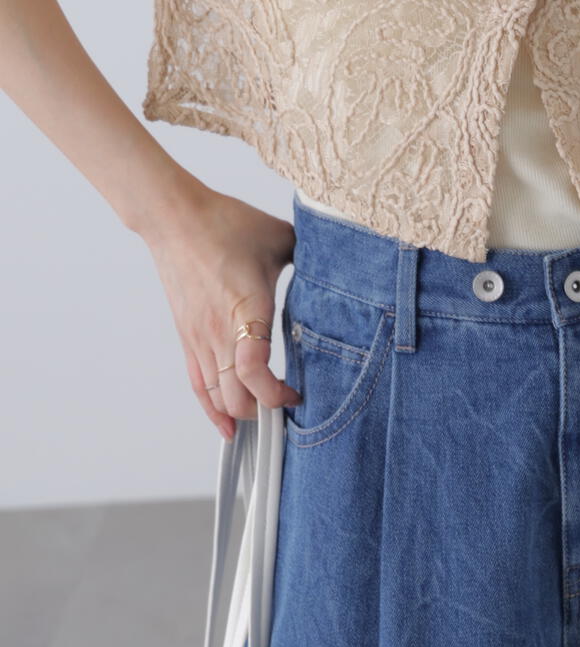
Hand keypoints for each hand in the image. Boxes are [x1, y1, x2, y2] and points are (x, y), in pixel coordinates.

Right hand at [143, 184, 300, 441]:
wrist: (176, 218)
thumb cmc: (225, 224)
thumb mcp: (282, 237)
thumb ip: (312, 255)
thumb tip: (337, 263)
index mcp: (247, 306)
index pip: (254, 368)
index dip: (275, 392)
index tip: (297, 393)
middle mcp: (220, 330)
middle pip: (235, 395)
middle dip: (264, 410)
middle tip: (288, 405)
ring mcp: (200, 337)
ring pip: (217, 396)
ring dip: (243, 413)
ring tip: (267, 419)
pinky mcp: (187, 337)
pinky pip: (198, 385)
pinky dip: (212, 410)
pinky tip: (227, 427)